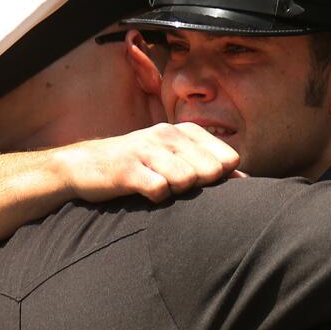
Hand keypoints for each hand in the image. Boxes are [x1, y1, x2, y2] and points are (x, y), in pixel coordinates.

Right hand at [52, 122, 242, 203]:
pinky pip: (159, 190)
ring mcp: (146, 150)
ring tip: (160, 188)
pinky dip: (157, 198)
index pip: (227, 158)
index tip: (201, 183)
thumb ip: (209, 166)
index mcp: (183, 131)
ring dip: (178, 192)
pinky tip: (146, 193)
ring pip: (187, 180)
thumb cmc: (138, 166)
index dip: (219, 178)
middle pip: (210, 171)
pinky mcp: (128, 169)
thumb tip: (246, 180)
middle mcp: (167, 135)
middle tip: (177, 187)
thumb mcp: (174, 158)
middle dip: (200, 186)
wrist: (84, 166)